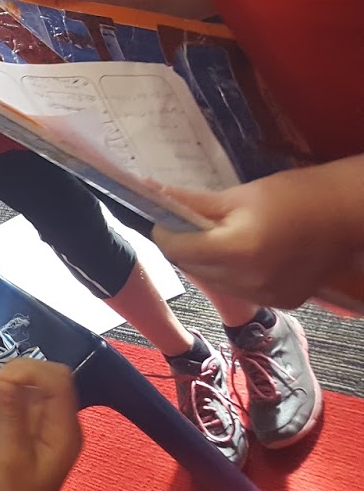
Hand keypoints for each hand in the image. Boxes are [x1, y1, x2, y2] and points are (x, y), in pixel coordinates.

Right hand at [0, 360, 81, 490]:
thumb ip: (11, 415)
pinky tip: (2, 393)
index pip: (59, 382)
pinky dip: (19, 386)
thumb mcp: (9, 455)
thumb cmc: (13, 489)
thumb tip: (5, 380)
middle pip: (56, 376)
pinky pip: (36, 394)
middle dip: (26, 370)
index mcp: (65, 431)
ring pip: (47, 381)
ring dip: (21, 375)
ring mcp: (56, 422)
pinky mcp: (43, 423)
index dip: (31, 371)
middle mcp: (66, 422)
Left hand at [153, 157, 363, 307]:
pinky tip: (243, 254)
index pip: (178, 250)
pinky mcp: (281, 302)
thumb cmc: (294, 196)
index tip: (166, 219)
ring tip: (218, 237)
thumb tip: (153, 196)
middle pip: (193, 268)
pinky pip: (239, 290)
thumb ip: (192, 203)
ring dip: (206, 262)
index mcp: (238, 250)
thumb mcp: (238, 195)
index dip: (166, 234)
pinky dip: (231, 274)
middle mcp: (251, 281)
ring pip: (214, 282)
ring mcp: (267, 296)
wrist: (347, 214)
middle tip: (188, 225)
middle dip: (184, 247)